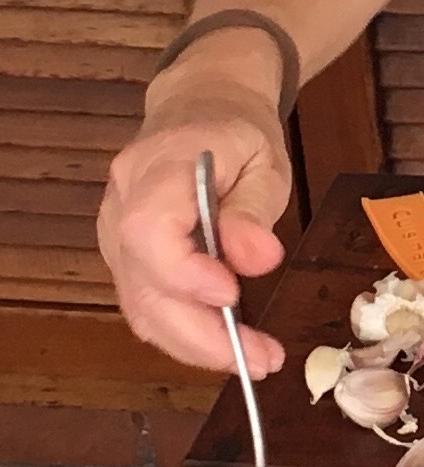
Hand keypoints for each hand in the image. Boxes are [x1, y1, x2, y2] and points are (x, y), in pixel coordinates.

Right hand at [98, 61, 291, 377]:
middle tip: (262, 358)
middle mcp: (122, 205)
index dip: (183, 272)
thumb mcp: (264, 159)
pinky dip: (186, 333)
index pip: (147, 230)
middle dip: (202, 333)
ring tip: (257, 358)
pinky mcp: (126, 260)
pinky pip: (147, 305)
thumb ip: (255, 209)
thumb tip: (258, 259)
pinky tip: (229, 344)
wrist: (201, 108)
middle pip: (143, 284)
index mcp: (158, 167)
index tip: (232, 296)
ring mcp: (116, 235)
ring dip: (197, 344)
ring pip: (141, 306)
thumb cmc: (236, 133)